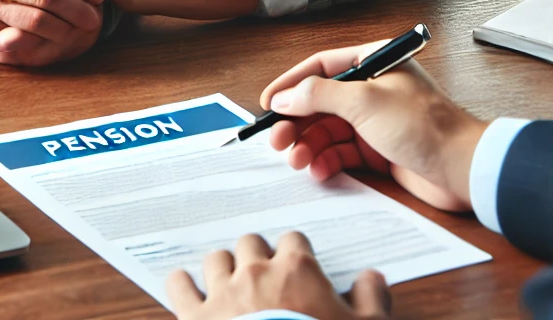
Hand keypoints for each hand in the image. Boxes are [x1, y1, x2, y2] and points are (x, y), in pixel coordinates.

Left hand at [167, 232, 391, 319]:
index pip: (294, 240)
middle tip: (264, 278)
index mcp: (297, 270)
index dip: (296, 255)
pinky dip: (182, 285)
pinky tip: (187, 288)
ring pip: (216, 259)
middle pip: (251, 242)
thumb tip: (373, 277)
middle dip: (257, 256)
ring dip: (223, 269)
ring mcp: (223, 293)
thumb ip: (372, 299)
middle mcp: (256, 271)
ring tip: (229, 285)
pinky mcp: (196, 317)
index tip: (298, 270)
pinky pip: (179, 286)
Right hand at [262, 43, 487, 211]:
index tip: (269, 103)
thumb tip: (285, 95)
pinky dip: (327, 161)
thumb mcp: (364, 102)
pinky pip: (341, 152)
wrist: (463, 169)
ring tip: (296, 160)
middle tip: (277, 140)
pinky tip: (319, 170)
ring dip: (308, 144)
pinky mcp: (377, 149)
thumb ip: (319, 95)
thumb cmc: (424, 126)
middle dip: (296, 121)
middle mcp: (372, 88)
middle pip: (320, 101)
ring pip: (328, 129)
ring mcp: (374, 120)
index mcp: (374, 62)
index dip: (292, 84)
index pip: (321, 66)